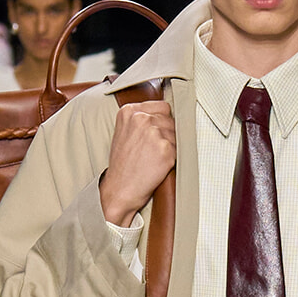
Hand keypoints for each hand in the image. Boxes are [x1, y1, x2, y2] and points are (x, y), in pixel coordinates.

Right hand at [99, 101, 175, 226]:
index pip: (161, 106)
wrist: (119, 190)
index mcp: (129, 111)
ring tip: (154, 158)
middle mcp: (141, 118)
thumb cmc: (122, 165)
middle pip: (170, 119)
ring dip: (170, 145)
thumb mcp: (124, 133)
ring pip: (176, 133)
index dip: (162, 121)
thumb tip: (164, 114)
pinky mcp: (165, 149)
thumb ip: (140, 119)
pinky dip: (172, 158)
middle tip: (152, 150)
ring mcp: (154, 133)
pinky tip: (158, 165)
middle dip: (166, 133)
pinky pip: (179, 148)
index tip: (156, 133)